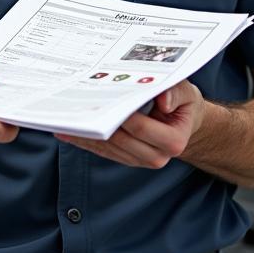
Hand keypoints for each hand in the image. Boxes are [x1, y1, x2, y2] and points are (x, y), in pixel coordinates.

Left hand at [55, 80, 205, 168]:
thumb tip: (163, 100)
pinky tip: (67, 131)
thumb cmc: (182, 103)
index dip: (121, 115)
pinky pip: (102, 152)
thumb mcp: (186, 92)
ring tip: (66, 120)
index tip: (103, 100)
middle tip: (78, 109)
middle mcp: (156, 155)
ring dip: (86, 136)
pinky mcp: (126, 159)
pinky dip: (85, 142)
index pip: (141, 128)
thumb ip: (177, 93)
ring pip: (107, 149)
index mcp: (173, 141)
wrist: (182, 120)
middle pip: (120, 140)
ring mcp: (139, 160)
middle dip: (99, 125)